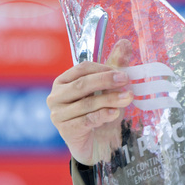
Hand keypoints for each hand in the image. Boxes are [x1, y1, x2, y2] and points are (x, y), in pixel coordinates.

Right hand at [47, 40, 134, 165]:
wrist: (96, 142)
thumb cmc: (100, 110)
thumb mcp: (108, 88)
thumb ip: (115, 65)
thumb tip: (125, 42)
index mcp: (64, 81)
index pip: (81, 69)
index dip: (103, 69)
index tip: (123, 72)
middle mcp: (56, 96)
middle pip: (82, 84)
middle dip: (106, 81)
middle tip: (126, 80)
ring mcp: (58, 114)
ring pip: (86, 103)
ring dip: (110, 99)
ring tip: (128, 98)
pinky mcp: (65, 130)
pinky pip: (86, 120)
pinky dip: (102, 115)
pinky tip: (114, 112)